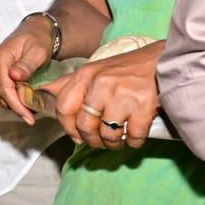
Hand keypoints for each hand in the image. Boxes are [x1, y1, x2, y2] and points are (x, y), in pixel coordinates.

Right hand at [0, 17, 54, 124]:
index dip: (16, 105)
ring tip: (29, 111)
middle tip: (31, 118)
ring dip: (12, 103)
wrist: (35, 31)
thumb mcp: (38, 52)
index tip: (29, 118)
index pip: (5, 88)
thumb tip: (14, 76)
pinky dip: (9, 97)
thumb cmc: (38, 40)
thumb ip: (27, 65)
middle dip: (15, 107)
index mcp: (0, 57)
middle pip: (0, 92)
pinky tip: (22, 102)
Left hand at [40, 41, 164, 149]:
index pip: (64, 108)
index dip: (68, 128)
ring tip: (117, 139)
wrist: (160, 61)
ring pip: (108, 135)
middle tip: (99, 141)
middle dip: (92, 140)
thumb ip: (70, 84)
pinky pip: (133, 137)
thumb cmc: (124, 70)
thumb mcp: (93, 71)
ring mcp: (122, 96)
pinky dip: (134, 142)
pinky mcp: (144, 106)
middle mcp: (100, 85)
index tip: (76, 137)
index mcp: (85, 75)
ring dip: (113, 144)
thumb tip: (43, 94)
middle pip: (85, 126)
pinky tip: (134, 137)